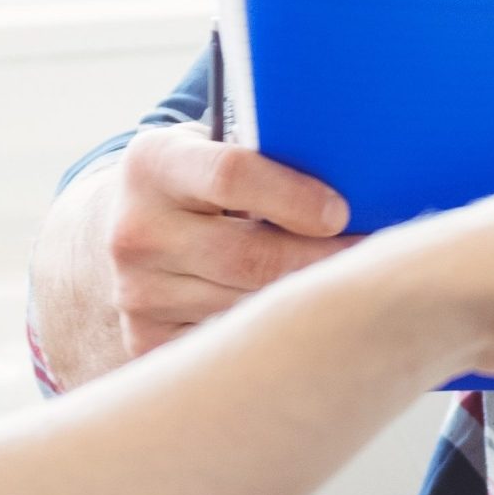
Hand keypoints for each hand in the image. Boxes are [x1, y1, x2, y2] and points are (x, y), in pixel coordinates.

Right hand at [91, 125, 352, 358]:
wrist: (122, 232)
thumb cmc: (198, 186)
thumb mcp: (213, 150)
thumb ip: (263, 154)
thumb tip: (357, 176)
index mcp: (154, 164)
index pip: (231, 176)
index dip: (294, 197)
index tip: (341, 213)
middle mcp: (136, 231)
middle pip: (249, 257)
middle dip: (319, 262)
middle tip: (371, 262)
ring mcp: (137, 293)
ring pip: (248, 307)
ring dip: (301, 302)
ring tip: (341, 290)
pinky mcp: (146, 341)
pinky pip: (230, 344)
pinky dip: (271, 334)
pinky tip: (299, 323)